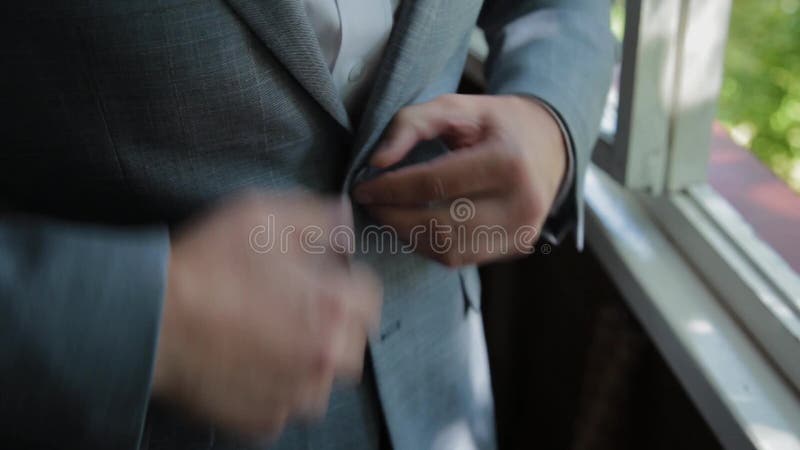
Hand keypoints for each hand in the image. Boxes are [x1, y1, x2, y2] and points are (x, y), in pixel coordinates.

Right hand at [152, 192, 381, 438]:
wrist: (149, 320)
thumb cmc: (206, 267)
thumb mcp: (263, 218)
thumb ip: (318, 217)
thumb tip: (346, 220)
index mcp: (333, 308)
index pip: (370, 298)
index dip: (348, 282)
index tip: (325, 279)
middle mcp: (322, 358)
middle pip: (352, 343)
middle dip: (334, 324)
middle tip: (296, 308)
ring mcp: (293, 395)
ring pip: (321, 380)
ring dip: (307, 360)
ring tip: (270, 337)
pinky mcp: (262, 419)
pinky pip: (284, 406)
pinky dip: (274, 388)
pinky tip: (249, 363)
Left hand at [353, 94, 566, 265]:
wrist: (549, 144)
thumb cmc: (496, 124)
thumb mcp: (456, 107)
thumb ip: (411, 124)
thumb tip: (377, 162)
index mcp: (508, 161)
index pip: (434, 183)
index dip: (391, 189)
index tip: (363, 187)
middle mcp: (520, 203)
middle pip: (439, 225)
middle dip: (394, 218)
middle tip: (370, 205)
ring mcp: (521, 232)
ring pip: (448, 250)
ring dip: (409, 236)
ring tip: (389, 215)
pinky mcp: (515, 247)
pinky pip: (460, 258)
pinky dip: (429, 245)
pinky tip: (414, 226)